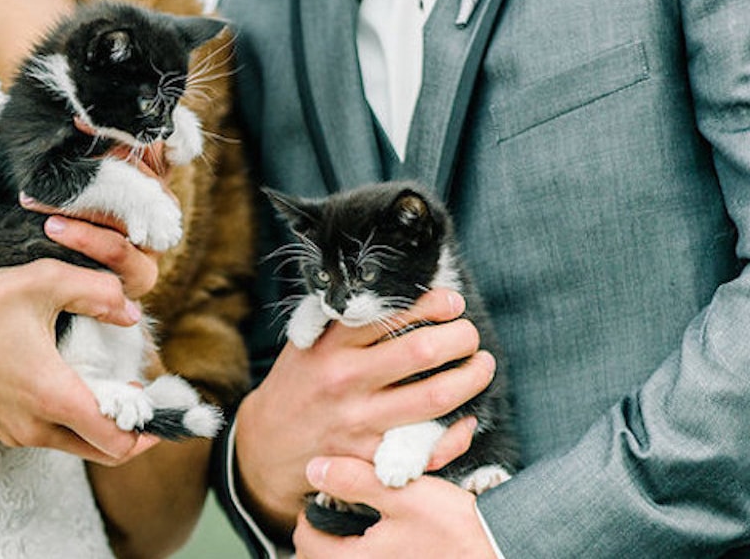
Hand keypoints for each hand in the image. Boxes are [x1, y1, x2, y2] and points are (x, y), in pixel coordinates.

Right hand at [0, 259, 156, 464]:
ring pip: (76, 444)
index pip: (118, 443)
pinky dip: (70, 418)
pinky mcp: (0, 427)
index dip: (149, 432)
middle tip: (142, 400)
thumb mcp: (41, 281)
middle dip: (130, 431)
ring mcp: (15, 432)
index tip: (160, 409)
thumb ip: (97, 292)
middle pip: (102, 451)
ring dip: (99, 423)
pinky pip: (48, 434)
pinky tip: (70, 381)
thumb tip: (132, 311)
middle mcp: (36, 427)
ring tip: (110, 385)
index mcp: (54, 397)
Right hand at [234, 289, 496, 534]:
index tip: (453, 302)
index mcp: (331, 345)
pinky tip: (468, 417)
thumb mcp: (309, 342)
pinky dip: (457, 433)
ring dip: (472, 378)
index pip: (393, 314)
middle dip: (461, 338)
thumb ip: (348, 319)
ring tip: (482, 366)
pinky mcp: (370, 458)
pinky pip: (427, 446)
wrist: (266, 446)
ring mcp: (359, 422)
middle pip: (422, 352)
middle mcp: (346, 380)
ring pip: (434, 398)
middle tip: (471, 336)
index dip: (435, 304)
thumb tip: (403, 290)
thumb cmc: (299, 385)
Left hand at [294, 456, 497, 558]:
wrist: (500, 551)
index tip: (328, 495)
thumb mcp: (405, 495)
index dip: (311, 513)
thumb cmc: (457, 528)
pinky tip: (382, 538)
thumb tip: (315, 468)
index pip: (306, 541)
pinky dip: (364, 553)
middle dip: (321, 534)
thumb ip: (356, 480)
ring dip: (341, 547)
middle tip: (337, 509)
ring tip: (358, 524)